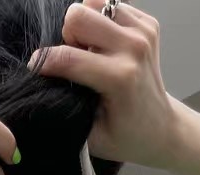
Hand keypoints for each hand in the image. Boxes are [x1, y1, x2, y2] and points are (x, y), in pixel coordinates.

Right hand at [28, 2, 179, 168]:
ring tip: (92, 51)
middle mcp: (133, 48)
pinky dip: (102, 22)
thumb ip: (66, 109)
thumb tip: (44, 87)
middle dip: (68, 35)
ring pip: (93, 2)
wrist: (162, 128)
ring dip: (86, 25)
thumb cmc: (125, 136)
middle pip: (78, 15)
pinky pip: (110, 5)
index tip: (37, 69)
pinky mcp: (148, 24)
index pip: (67, 57)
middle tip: (76, 58)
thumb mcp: (90, 136)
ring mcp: (143, 32)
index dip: (44, 61)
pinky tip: (107, 46)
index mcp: (119, 78)